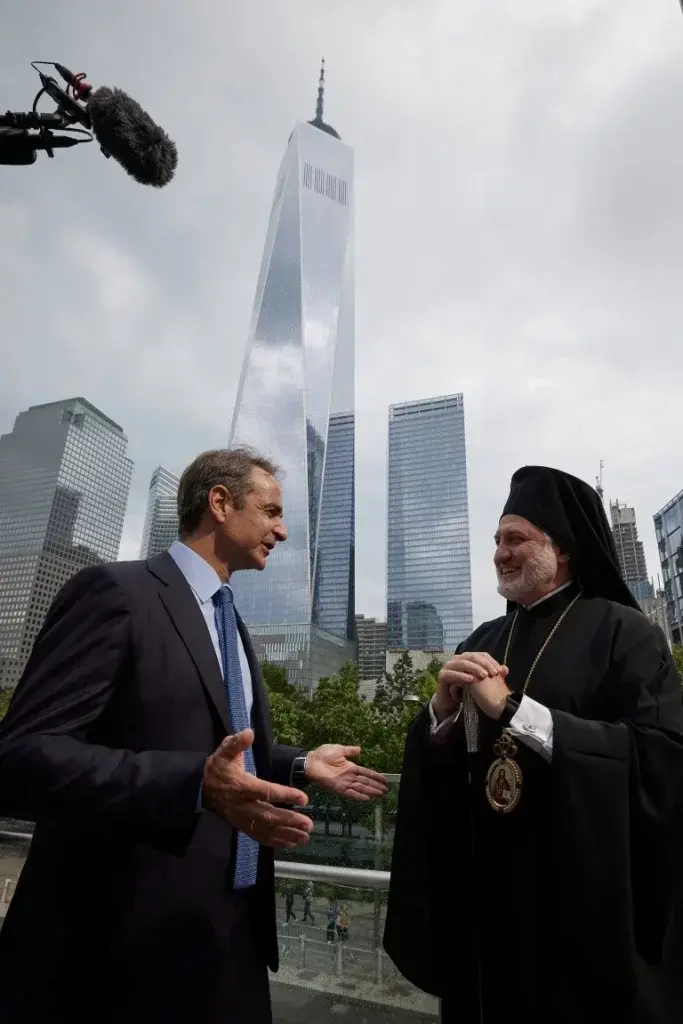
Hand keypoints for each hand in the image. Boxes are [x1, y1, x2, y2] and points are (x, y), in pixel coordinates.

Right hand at [203, 730, 313, 848]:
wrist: (201, 788)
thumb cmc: (218, 768)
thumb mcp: (224, 751)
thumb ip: (236, 743)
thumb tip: (249, 733)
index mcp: (242, 786)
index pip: (266, 792)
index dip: (285, 795)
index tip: (304, 799)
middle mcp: (243, 805)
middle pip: (269, 815)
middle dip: (290, 821)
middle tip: (309, 824)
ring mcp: (243, 818)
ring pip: (266, 829)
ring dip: (287, 834)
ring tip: (306, 837)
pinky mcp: (242, 826)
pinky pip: (260, 836)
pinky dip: (276, 842)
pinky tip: (291, 843)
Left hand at [305, 745, 387, 800]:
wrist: (310, 761)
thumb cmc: (322, 754)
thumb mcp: (338, 749)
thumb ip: (349, 750)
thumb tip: (360, 749)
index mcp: (350, 767)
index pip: (366, 773)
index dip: (375, 776)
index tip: (384, 780)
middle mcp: (349, 776)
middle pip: (366, 782)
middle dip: (376, 786)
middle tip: (386, 791)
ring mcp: (344, 783)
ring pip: (361, 788)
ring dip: (371, 792)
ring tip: (381, 795)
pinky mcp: (338, 788)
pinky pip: (351, 793)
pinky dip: (359, 796)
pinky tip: (367, 799)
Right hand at [434, 652, 508, 721]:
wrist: (450, 702)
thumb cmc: (466, 690)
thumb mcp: (481, 682)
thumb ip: (492, 674)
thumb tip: (506, 669)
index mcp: (467, 658)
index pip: (481, 655)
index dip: (491, 661)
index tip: (500, 671)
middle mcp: (457, 659)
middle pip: (472, 656)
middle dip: (484, 664)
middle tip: (493, 673)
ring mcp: (448, 666)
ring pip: (462, 663)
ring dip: (474, 668)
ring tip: (484, 676)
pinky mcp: (442, 676)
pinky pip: (451, 674)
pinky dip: (461, 676)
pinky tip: (471, 680)